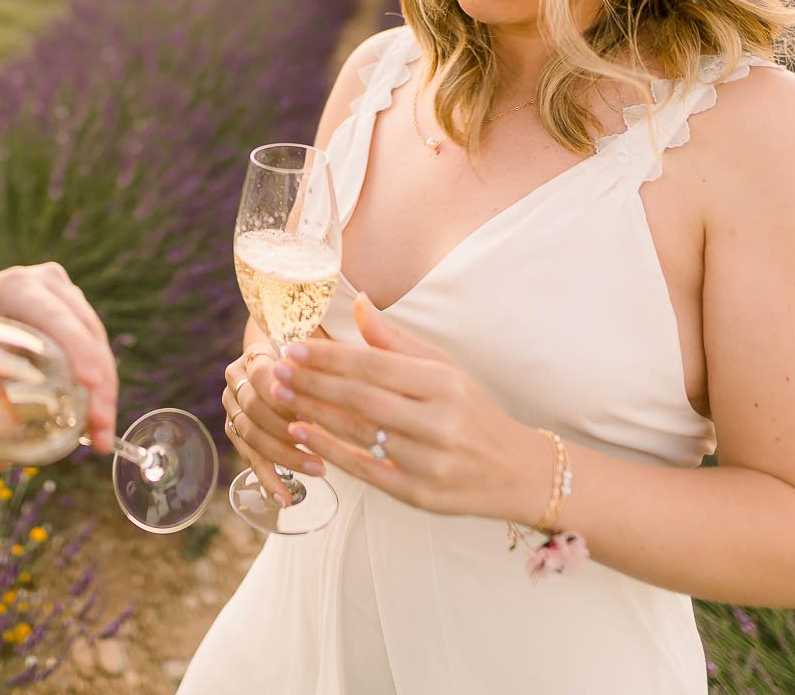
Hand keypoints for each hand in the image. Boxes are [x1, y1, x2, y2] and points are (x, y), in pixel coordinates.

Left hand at [0, 262, 118, 451]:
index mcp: (17, 289)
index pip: (55, 317)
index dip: (77, 349)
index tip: (90, 384)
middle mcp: (48, 285)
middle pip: (86, 333)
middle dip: (99, 385)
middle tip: (100, 429)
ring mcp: (66, 294)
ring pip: (98, 340)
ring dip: (104, 389)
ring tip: (101, 432)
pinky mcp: (76, 309)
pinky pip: (95, 344)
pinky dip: (98, 381)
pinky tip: (97, 414)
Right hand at [221, 343, 324, 503]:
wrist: (286, 361)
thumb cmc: (311, 358)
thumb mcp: (318, 353)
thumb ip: (322, 363)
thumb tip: (339, 382)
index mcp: (253, 356)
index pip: (262, 375)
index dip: (286, 395)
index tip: (313, 412)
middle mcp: (236, 382)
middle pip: (254, 408)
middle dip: (288, 431)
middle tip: (323, 447)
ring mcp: (233, 408)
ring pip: (251, 435)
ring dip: (284, 456)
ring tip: (318, 470)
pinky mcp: (237, 432)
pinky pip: (250, 458)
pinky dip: (268, 479)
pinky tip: (284, 499)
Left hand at [269, 295, 536, 519]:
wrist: (517, 472)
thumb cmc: (472, 411)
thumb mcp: (444, 369)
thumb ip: (396, 340)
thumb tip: (358, 301)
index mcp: (444, 385)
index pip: (375, 366)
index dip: (331, 357)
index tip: (294, 347)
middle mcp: (438, 422)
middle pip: (362, 398)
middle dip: (314, 382)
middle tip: (277, 369)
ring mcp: (428, 461)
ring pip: (360, 433)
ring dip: (315, 413)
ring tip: (281, 396)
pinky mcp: (418, 493)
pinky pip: (365, 469)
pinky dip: (330, 450)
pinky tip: (302, 433)